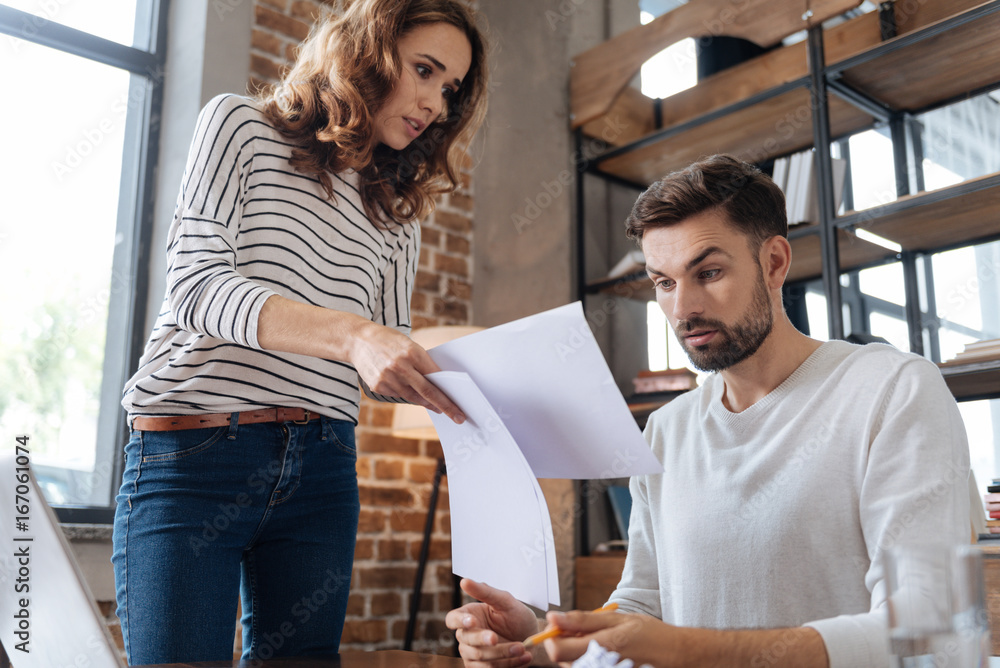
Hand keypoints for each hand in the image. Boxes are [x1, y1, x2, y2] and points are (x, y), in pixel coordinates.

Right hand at [349, 320, 464, 422]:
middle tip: (458, 417)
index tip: (459, 405)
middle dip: (445, 406)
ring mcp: (388, 377)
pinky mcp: (378, 385)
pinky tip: (412, 393)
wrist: (358, 340)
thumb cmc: (389, 341)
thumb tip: (438, 383)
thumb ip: (422, 363)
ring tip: (437, 408)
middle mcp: (400, 366)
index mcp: (412, 352)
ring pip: (413, 396)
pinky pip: (398, 395)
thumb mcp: (409, 345)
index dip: (448, 393)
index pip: (436, 377)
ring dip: (427, 403)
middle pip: (427, 392)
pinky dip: (408, 395)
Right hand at [446, 579, 542, 667]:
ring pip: (480, 657)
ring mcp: (473, 654)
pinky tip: (524, 656)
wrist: (532, 638)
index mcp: (468, 616)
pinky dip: (508, 663)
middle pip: (467, 640)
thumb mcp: (505, 601)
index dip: (459, 621)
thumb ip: (485, 592)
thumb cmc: (516, 617)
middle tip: (497, 637)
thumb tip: (464, 581)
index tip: (472, 621)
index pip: (452, 619)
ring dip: (502, 653)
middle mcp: (467, 636)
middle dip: (483, 639)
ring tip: (522, 648)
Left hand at [541, 610, 667, 666]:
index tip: (558, 626)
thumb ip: (582, 620)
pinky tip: (602, 652)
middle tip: (580, 631)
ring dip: (576, 653)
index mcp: (601, 646)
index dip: (551, 637)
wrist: (677, 656)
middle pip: (562, 660)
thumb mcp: (617, 619)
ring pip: (573, 666)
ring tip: (597, 641)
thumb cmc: (649, 634)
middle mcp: (600, 666)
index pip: (557, 651)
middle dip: (564, 643)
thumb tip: (553, 617)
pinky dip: (588, 660)